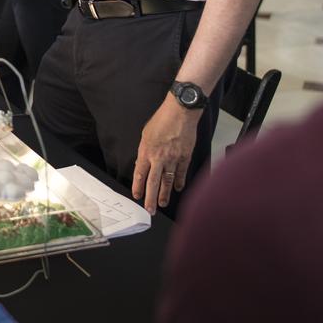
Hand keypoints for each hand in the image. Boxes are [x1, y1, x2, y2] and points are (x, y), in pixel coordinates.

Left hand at [131, 95, 201, 212]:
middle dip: (151, 198)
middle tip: (150, 209)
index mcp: (146, 151)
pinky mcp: (185, 157)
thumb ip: (144, 150)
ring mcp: (173, 159)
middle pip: (153, 183)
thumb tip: (143, 164)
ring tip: (162, 203)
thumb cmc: (162, 120)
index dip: (138, 187)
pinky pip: (181, 173)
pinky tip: (177, 188)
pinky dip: (179, 182)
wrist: (180, 112)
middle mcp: (159, 158)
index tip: (137, 196)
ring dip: (165, 194)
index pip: (140, 174)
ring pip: (168, 181)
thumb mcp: (146, 134)